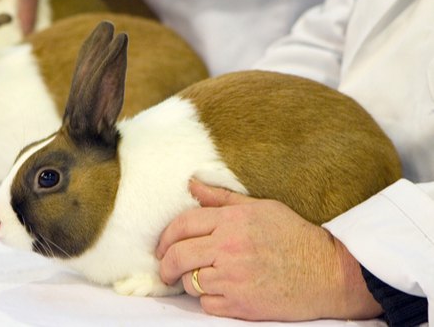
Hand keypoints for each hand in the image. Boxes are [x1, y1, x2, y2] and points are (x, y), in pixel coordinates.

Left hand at [156, 180, 381, 320]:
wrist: (329, 273)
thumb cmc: (295, 236)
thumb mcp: (260, 207)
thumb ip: (221, 199)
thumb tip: (192, 185)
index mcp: (232, 221)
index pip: (182, 224)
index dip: (165, 237)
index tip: (162, 247)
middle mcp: (229, 248)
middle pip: (177, 256)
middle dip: (166, 265)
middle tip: (166, 269)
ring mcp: (234, 278)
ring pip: (189, 282)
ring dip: (190, 282)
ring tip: (203, 278)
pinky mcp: (241, 304)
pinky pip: (207, 304)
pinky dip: (209, 300)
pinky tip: (222, 292)